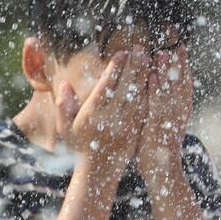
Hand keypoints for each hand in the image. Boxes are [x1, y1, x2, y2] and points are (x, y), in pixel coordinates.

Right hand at [56, 46, 149, 170]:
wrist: (99, 170)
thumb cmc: (79, 145)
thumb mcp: (65, 127)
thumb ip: (63, 106)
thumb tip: (64, 84)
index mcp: (93, 113)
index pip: (107, 85)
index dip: (116, 68)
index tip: (123, 53)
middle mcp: (112, 118)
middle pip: (126, 87)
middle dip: (135, 66)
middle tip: (141, 49)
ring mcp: (127, 124)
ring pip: (138, 96)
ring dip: (145, 76)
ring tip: (151, 59)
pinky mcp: (137, 130)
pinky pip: (146, 109)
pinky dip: (151, 94)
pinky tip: (157, 81)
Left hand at [137, 45, 193, 181]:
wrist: (163, 171)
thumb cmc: (161, 149)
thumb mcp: (168, 125)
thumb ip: (166, 108)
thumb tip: (162, 91)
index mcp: (181, 111)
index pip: (185, 85)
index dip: (184, 68)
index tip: (182, 51)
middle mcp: (178, 113)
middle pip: (181, 84)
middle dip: (179, 65)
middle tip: (178, 46)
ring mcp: (169, 119)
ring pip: (170, 91)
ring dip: (167, 72)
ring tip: (163, 54)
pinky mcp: (157, 125)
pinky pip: (156, 104)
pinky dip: (154, 89)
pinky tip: (150, 76)